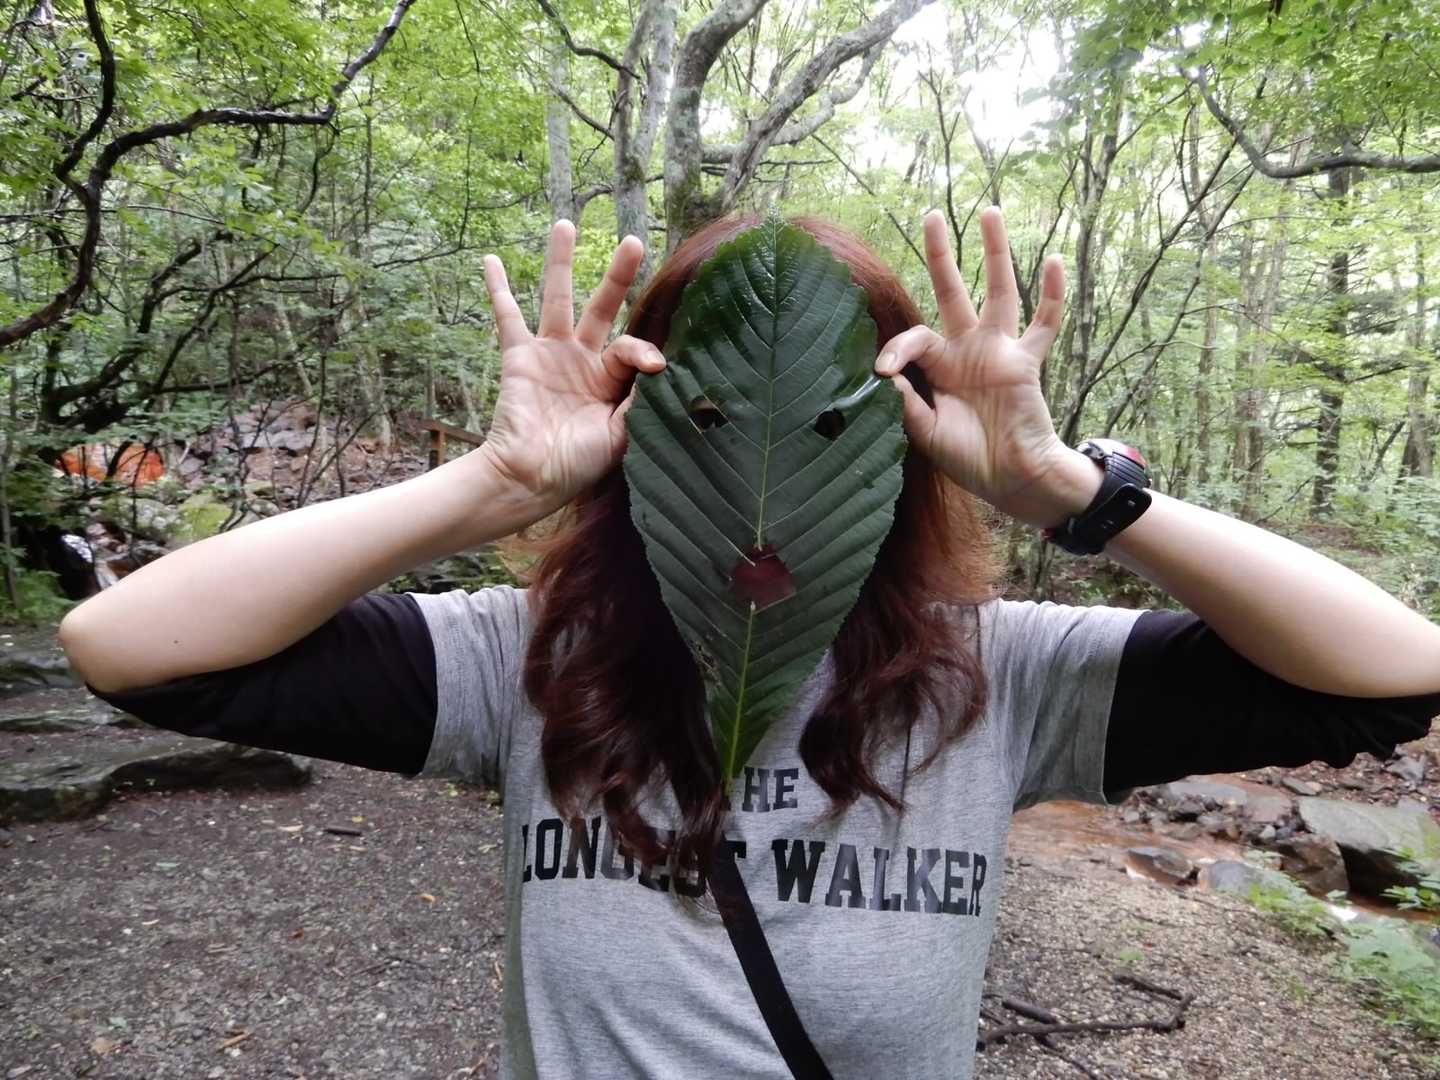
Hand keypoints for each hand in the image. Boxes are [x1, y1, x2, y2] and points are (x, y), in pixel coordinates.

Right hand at [478, 220, 665, 512]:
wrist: (532, 477)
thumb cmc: (579, 464)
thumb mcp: (622, 434)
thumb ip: (640, 398)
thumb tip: (660, 363)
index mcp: (612, 381)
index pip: (632, 347)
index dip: (645, 351)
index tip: (656, 365)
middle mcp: (583, 362)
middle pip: (604, 307)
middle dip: (619, 275)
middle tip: (635, 241)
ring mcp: (550, 355)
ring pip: (558, 299)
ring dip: (561, 262)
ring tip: (566, 224)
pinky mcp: (520, 357)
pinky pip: (507, 317)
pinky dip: (498, 289)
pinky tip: (491, 259)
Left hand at [875, 208, 1098, 528]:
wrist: (1011, 479)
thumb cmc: (967, 459)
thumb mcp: (925, 431)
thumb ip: (907, 400)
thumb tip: (884, 372)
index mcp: (939, 367)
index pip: (915, 337)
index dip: (896, 348)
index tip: (885, 370)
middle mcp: (968, 350)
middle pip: (952, 291)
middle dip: (941, 255)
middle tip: (931, 215)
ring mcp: (1000, 352)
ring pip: (1000, 292)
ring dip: (996, 253)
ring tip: (991, 212)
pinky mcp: (1027, 362)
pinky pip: (1044, 323)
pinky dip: (1051, 294)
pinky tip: (1053, 260)